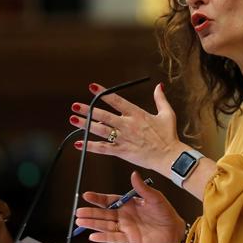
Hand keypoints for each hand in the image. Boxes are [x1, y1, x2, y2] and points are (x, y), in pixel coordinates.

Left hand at [69, 82, 186, 174]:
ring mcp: (124, 138)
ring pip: (101, 130)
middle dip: (88, 110)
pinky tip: (79, 144)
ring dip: (85, 125)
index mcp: (137, 114)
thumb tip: (159, 86)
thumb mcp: (167, 114)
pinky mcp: (122, 151)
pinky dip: (91, 146)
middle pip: (104, 115)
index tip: (92, 87)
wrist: (169, 156)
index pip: (116, 100)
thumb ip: (160, 99)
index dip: (103, 93)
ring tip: (73, 120)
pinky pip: (103, 148)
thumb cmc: (168, 136)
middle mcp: (127, 125)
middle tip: (75, 106)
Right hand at [75, 171, 185, 242]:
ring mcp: (125, 228)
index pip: (109, 200)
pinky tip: (93, 236)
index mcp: (128, 204)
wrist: (174, 229)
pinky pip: (114, 238)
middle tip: (79, 211)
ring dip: (93, 224)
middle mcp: (124, 216)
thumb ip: (142, 187)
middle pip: (104, 214)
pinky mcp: (129, 239)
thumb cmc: (165, 212)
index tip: (87, 195)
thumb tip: (134, 174)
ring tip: (80, 221)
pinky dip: (104, 238)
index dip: (98, 198)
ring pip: (105, 226)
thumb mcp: (154, 197)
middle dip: (91, 212)